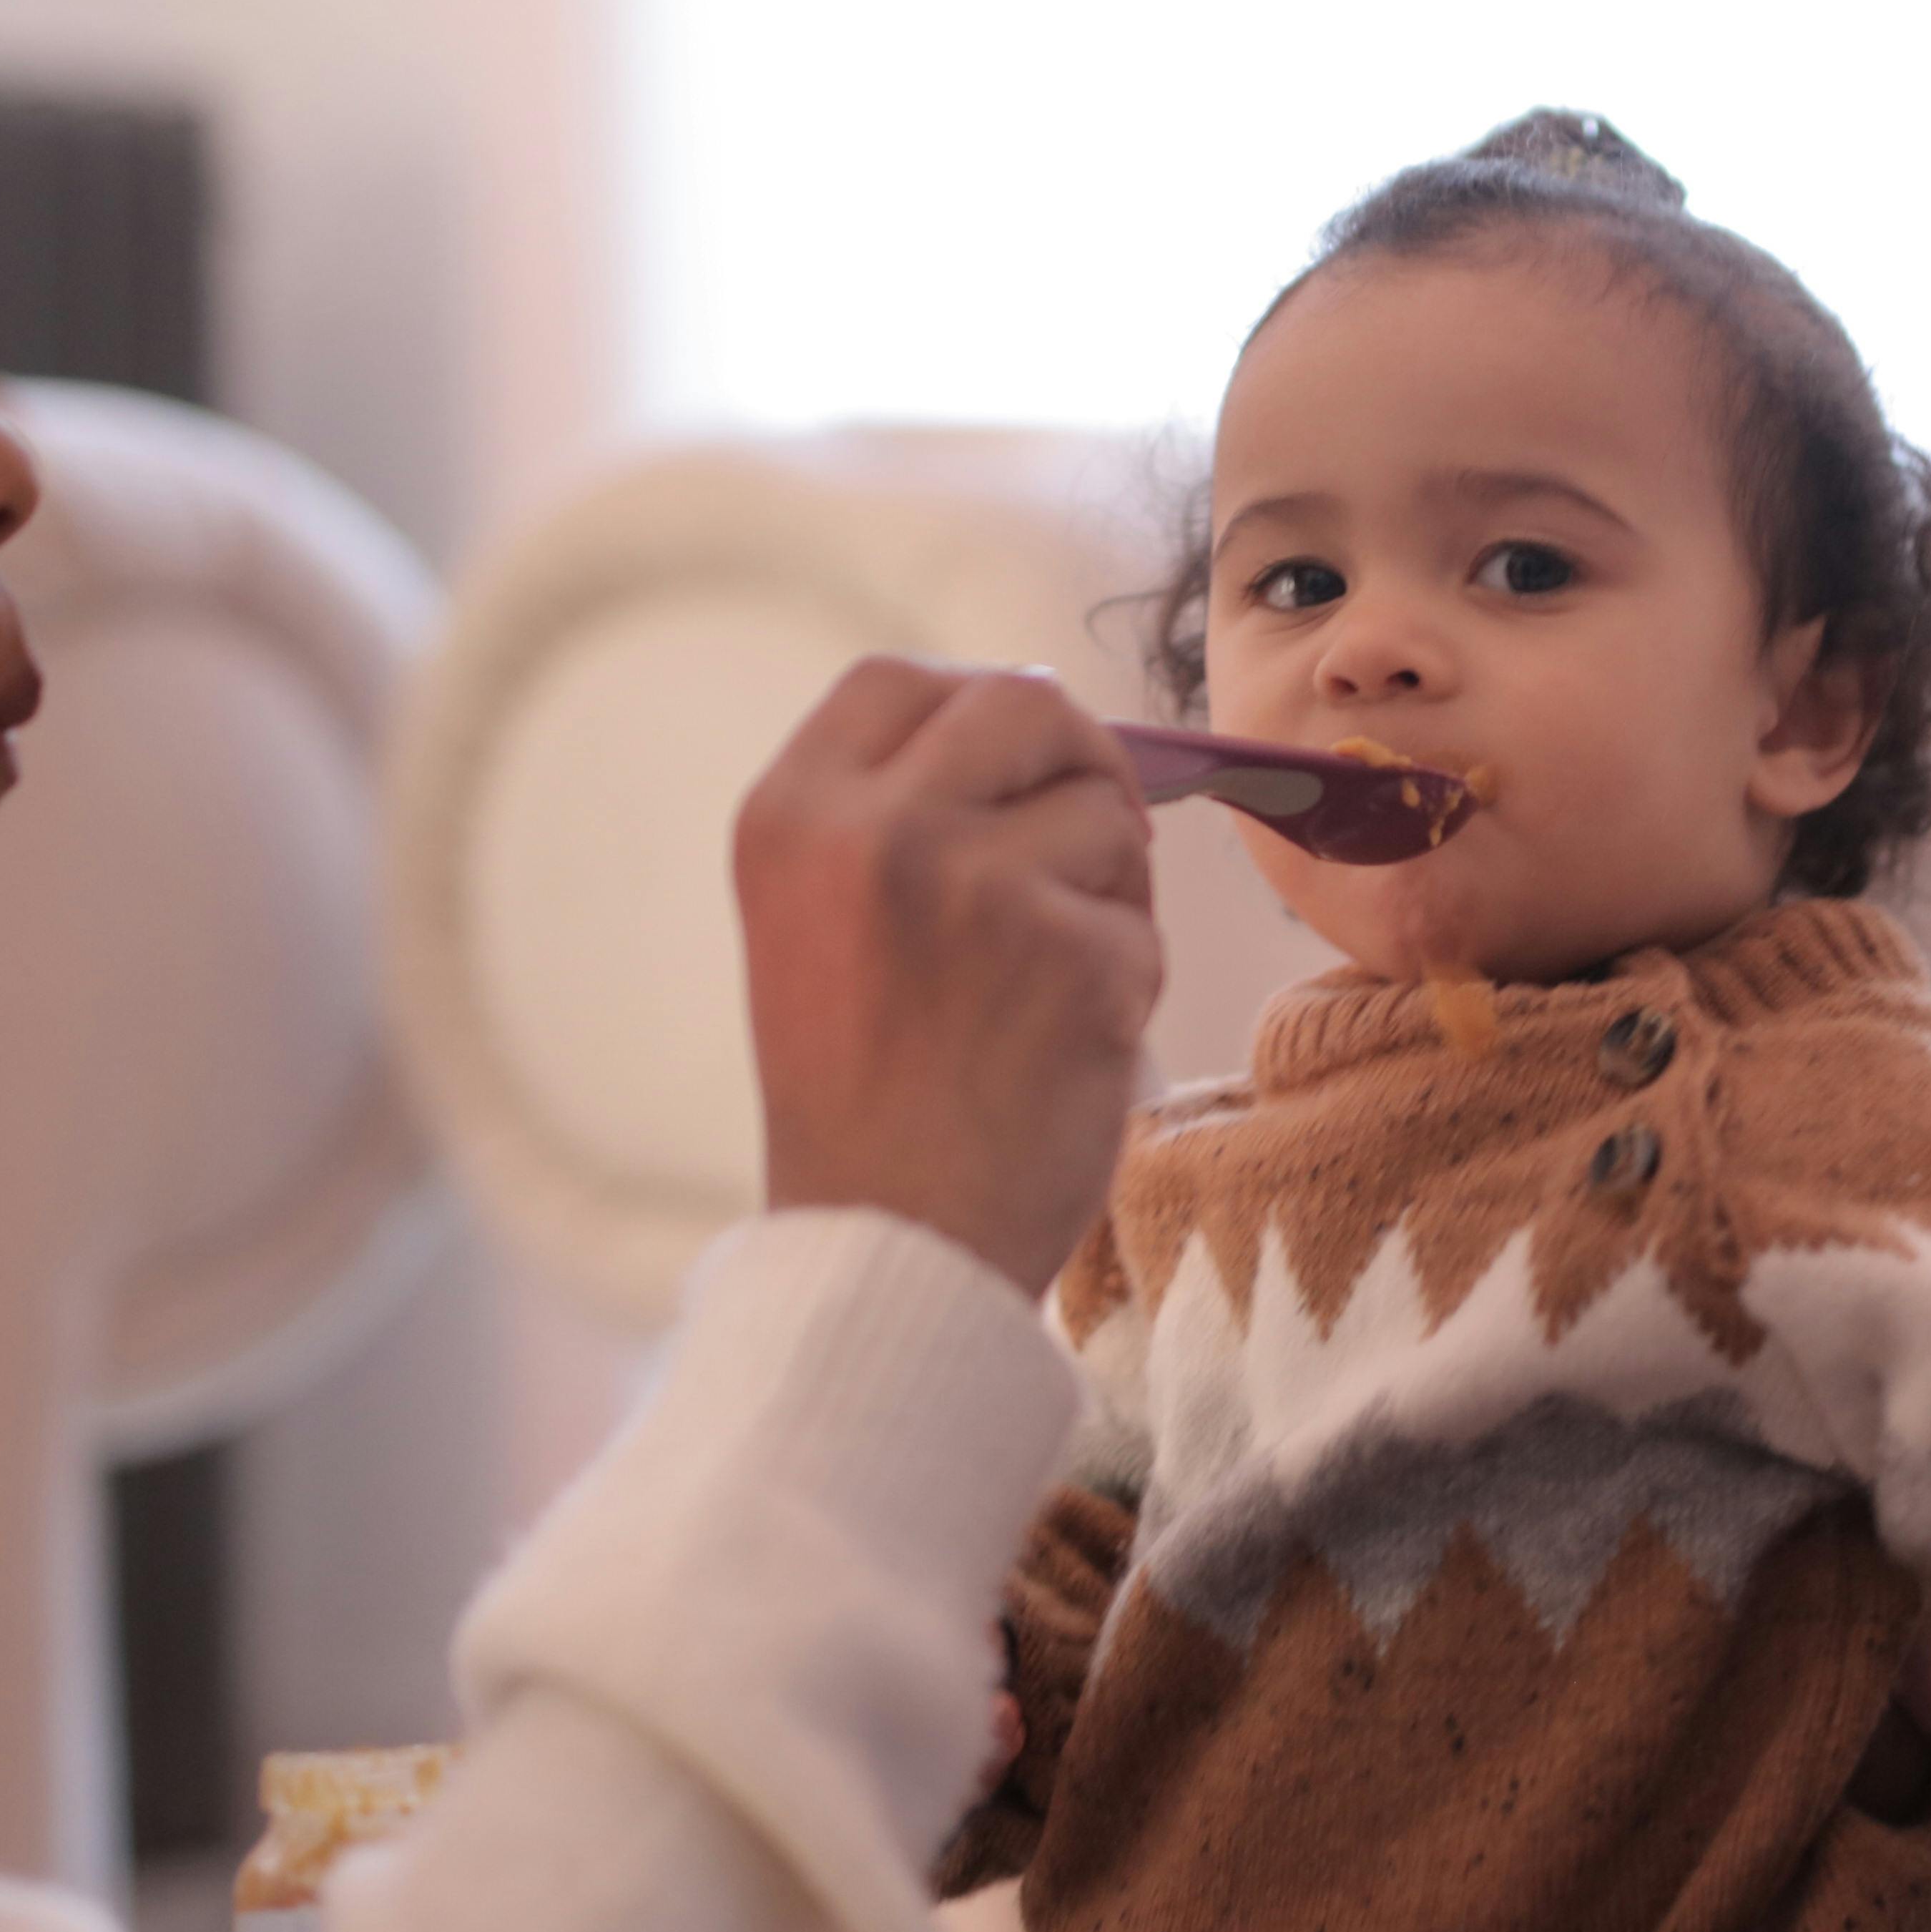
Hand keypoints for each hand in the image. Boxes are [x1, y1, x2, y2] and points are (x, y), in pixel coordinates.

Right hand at [729, 659, 1160, 1292]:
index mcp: (789, 818)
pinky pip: (1141, 924)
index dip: (968, 703)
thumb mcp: (818, 924)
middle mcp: (874, 830)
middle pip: (1018, 705)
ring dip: (1106, 892)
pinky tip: (1060, 1048)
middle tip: (1086, 837)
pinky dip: (1125, 982)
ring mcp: (978, 887)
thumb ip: (892, 814)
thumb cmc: (866, 1100)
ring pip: (1103, 816)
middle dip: (1075, 759)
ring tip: (1038, 989)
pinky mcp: (1074, 955)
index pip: (893, 679)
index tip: (1012, 756)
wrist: (890, 1252)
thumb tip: (1040, 710)